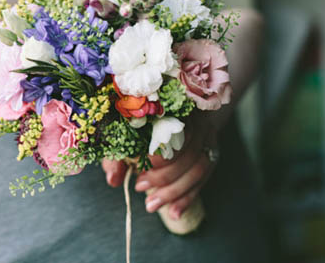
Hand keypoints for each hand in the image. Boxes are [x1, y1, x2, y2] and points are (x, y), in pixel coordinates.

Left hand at [101, 114, 218, 219]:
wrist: (173, 113)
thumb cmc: (142, 126)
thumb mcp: (124, 137)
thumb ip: (116, 156)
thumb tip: (113, 180)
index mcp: (174, 111)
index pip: (173, 133)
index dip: (157, 155)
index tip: (138, 167)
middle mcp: (197, 122)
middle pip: (188, 154)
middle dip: (163, 176)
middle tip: (140, 187)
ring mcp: (207, 138)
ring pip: (199, 169)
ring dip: (174, 191)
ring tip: (151, 205)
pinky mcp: (212, 154)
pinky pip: (203, 180)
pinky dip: (187, 198)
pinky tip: (173, 213)